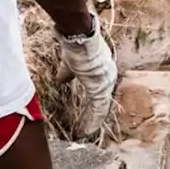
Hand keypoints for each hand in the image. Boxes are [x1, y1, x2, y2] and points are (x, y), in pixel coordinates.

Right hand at [56, 13, 117, 137]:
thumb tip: (60, 80)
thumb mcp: (70, 63)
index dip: (95, 105)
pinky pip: (99, 108)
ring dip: (94, 120)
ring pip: (102, 106)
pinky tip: (88, 130)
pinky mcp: (102, 85)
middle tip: (89, 128)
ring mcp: (108, 81)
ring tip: (87, 132)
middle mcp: (109, 76)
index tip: (89, 116)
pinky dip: (94, 120)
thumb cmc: (75, 45)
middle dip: (96, 115)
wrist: (79, 36)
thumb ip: (67, 73)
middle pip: (103, 101)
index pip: (100, 91)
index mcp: (103, 70)